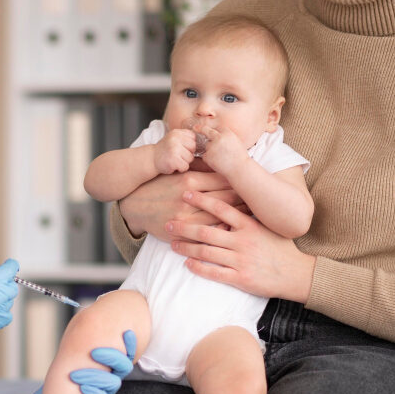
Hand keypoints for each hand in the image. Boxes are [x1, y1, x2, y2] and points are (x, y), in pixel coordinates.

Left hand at [10, 330, 136, 393]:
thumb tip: (83, 318)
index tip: (126, 332)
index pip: (124, 354)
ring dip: (95, 376)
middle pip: (123, 366)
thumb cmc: (61, 381)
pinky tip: (82, 389)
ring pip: (113, 383)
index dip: (129, 344)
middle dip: (111, 357)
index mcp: (106, 366)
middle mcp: (109, 379)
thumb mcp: (72, 359)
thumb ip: (82, 344)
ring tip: (75, 375)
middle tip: (93, 352)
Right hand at [117, 171, 244, 238]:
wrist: (133, 205)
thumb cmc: (159, 185)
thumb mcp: (177, 172)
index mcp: (189, 179)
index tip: (254, 183)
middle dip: (245, 199)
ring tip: (253, 215)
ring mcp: (185, 215)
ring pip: (219, 215)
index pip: (223, 179)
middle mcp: (188, 197)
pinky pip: (208, 230)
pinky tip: (234, 228)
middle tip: (261, 200)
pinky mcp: (181, 230)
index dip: (241, 181)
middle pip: (225, 197)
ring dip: (238, 215)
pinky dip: (223, 228)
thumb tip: (224, 163)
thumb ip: (199, 168)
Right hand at [153, 129, 196, 173]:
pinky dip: (180, 168)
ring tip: (174, 160)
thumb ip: (186, 138)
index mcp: (177, 132)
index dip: (189, 146)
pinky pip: (185, 166)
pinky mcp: (173, 160)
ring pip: (190, 158)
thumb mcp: (174, 139)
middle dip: (188, 154)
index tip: (180, 148)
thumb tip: (206, 143)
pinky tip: (172, 165)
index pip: (193, 138)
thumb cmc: (165, 150)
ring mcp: (174, 148)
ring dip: (183, 162)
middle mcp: (175, 138)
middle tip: (177, 155)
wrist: (151, 159)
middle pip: (193, 148)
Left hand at [166, 192, 314, 301]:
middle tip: (167, 223)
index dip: (201, 200)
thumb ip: (248, 216)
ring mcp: (241, 260)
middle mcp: (243, 241)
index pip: (220, 208)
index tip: (185, 194)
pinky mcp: (241, 278)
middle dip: (184, 227)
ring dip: (186, 248)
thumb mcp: (267, 226)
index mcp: (249, 225)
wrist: (297, 274)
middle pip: (206, 230)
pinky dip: (198, 268)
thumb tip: (232, 197)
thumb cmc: (280, 248)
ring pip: (206, 252)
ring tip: (172, 244)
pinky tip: (187, 265)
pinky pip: (214, 273)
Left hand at [193, 123, 248, 175]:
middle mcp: (219, 138)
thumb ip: (227, 138)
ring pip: (207, 146)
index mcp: (228, 133)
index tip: (209, 128)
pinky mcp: (208, 156)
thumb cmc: (240, 158)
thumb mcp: (237, 142)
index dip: (215, 130)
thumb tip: (217, 136)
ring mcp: (212, 146)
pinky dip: (209, 159)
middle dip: (201, 129)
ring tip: (222, 157)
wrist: (240, 169)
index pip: (218, 127)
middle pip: (207, 130)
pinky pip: (205, 156)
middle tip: (195, 128)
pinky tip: (218, 163)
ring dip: (211, 150)